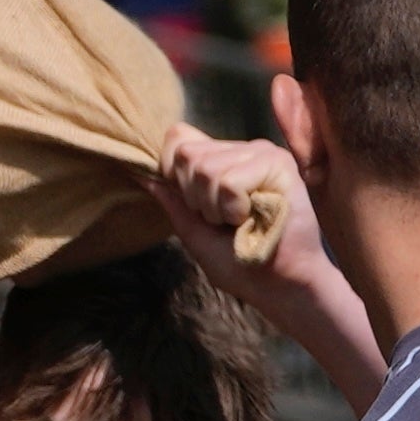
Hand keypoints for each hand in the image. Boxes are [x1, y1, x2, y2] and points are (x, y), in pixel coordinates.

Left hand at [159, 125, 305, 273]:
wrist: (277, 283)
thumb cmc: (239, 261)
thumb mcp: (194, 230)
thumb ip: (173, 201)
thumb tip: (141, 175)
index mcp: (221, 160)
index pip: (177, 137)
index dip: (172, 172)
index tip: (195, 206)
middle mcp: (241, 150)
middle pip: (186, 154)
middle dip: (196, 199)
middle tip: (225, 220)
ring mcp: (260, 153)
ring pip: (206, 170)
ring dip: (217, 209)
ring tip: (243, 221)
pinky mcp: (278, 163)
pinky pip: (230, 181)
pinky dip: (234, 209)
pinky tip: (255, 217)